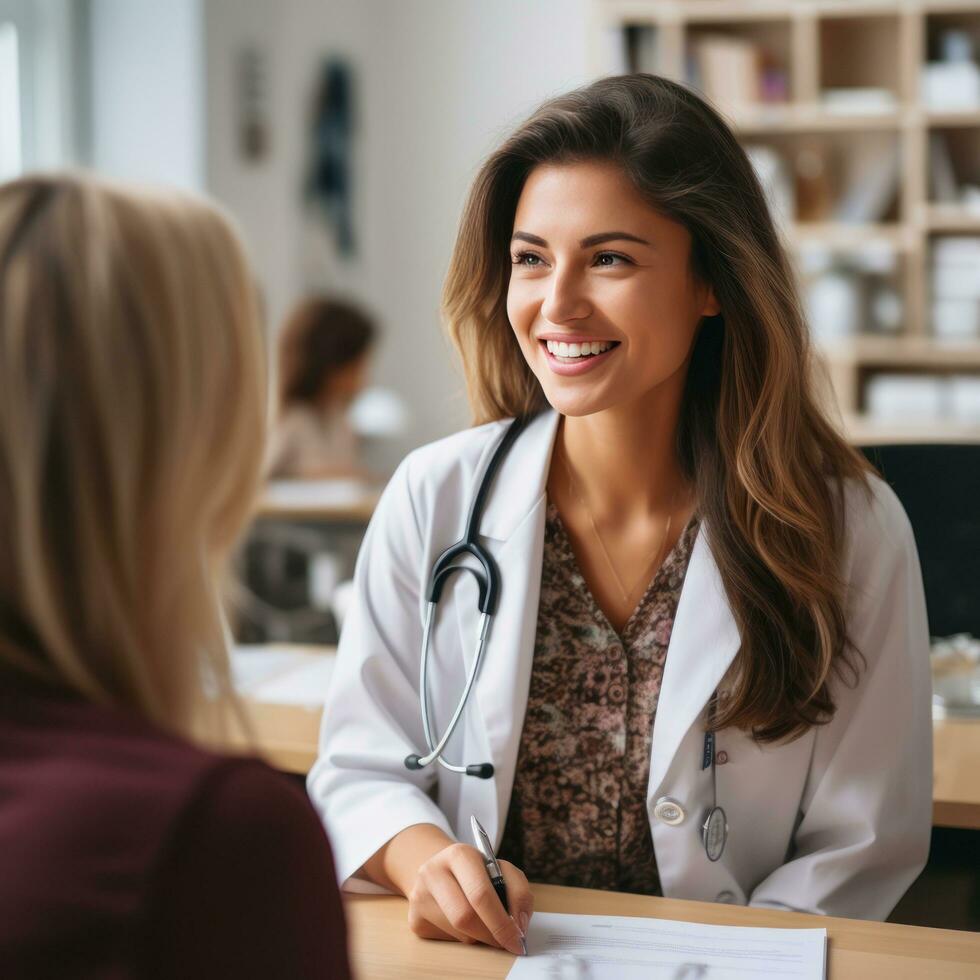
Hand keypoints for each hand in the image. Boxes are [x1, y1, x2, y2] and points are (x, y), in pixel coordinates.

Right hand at [407, 843, 532, 953]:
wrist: (440, 869)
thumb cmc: (477, 872)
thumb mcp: (501, 869)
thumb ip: (518, 890)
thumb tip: (519, 924)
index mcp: (459, 854)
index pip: (480, 893)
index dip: (501, 921)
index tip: (517, 938)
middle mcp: (433, 872)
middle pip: (465, 917)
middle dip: (491, 934)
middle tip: (507, 942)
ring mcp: (420, 896)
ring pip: (459, 933)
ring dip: (480, 937)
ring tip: (485, 924)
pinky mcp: (415, 919)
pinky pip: (448, 940)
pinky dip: (464, 938)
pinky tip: (465, 924)